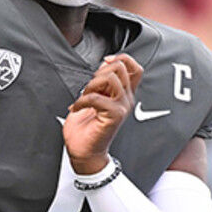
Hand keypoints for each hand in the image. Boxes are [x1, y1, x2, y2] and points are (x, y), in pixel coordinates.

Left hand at [64, 54, 142, 174]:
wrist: (84, 152)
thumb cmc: (87, 128)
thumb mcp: (94, 97)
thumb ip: (102, 81)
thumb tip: (105, 63)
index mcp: (124, 93)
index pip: (135, 67)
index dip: (121, 59)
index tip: (105, 63)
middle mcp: (126, 99)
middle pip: (121, 67)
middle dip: (99, 72)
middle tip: (90, 89)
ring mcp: (122, 107)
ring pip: (110, 78)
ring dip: (91, 86)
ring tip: (85, 98)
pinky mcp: (114, 116)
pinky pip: (97, 97)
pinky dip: (82, 100)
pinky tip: (77, 108)